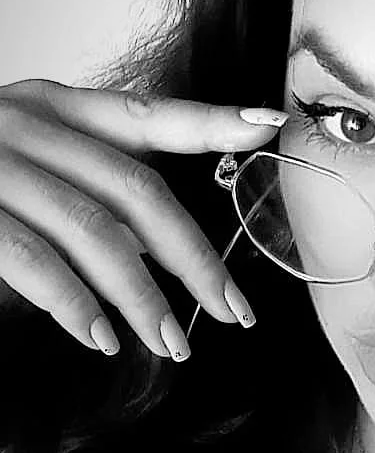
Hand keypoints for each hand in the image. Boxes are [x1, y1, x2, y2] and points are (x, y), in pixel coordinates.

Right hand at [0, 79, 287, 359]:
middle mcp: (31, 127)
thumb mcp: (26, 165)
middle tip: (232, 310)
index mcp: (53, 108)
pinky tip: (103, 340)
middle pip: (138, 191)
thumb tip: (155, 246)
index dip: (209, 121)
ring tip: (171, 345)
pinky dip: (76, 305)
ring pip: (96, 232)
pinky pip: (36, 262)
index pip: (145, 115)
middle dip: (194, 258)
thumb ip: (89, 190)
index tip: (270, 124)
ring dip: (143, 298)